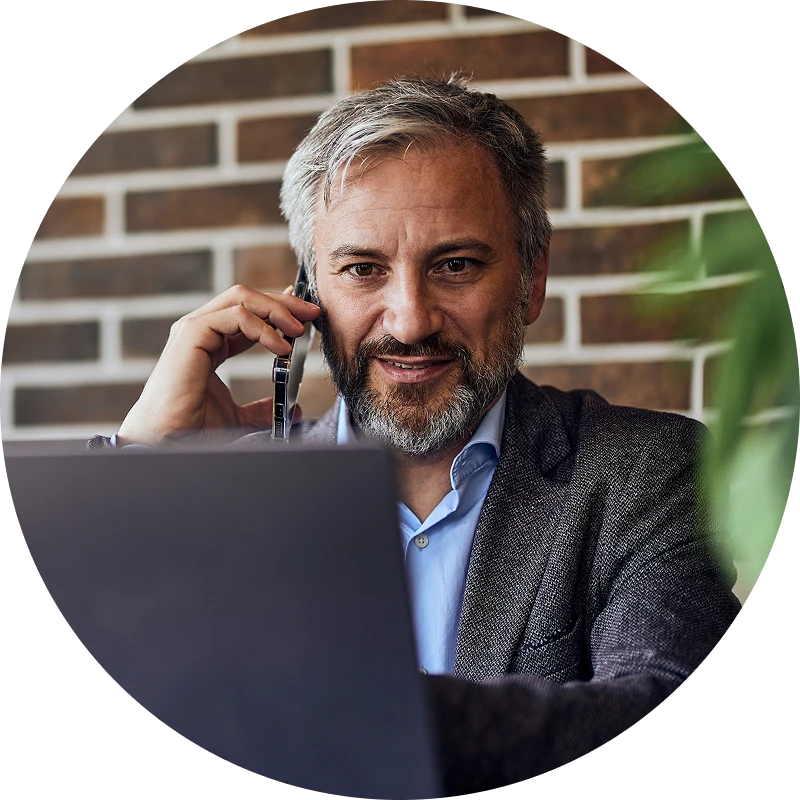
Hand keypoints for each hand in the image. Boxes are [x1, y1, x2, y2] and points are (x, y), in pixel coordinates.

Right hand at [116, 284, 319, 445]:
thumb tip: (291, 409)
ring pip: (241, 298)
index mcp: (210, 343)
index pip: (247, 313)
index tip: (304, 314)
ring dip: (276, 310)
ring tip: (298, 331)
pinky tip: (280, 346)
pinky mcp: (192, 334)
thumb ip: (262, 409)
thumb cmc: (191, 427)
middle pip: (247, 298)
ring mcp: (195, 328)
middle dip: (282, 302)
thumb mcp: (239, 417)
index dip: (277, 309)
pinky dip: (263, 327)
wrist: (168, 439)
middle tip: (311, 314)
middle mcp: (201, 329)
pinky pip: (235, 316)